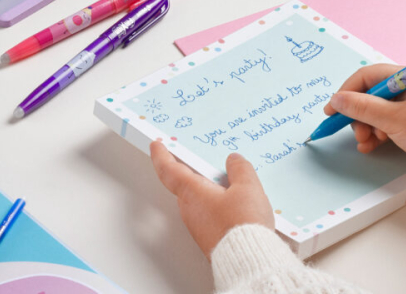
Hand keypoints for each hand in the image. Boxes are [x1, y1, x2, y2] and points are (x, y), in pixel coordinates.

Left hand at [150, 141, 273, 258]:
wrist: (247, 259)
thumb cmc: (242, 224)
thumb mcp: (248, 187)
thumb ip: (240, 169)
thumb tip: (234, 161)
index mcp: (192, 192)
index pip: (169, 169)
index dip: (161, 155)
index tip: (156, 145)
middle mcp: (190, 209)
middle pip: (186, 184)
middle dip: (195, 172)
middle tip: (205, 162)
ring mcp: (197, 225)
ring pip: (199, 200)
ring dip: (210, 191)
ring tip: (234, 185)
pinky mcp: (208, 237)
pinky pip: (208, 215)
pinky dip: (218, 206)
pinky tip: (236, 206)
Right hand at [323, 64, 405, 155]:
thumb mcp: (391, 118)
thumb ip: (362, 107)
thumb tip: (337, 100)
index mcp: (405, 76)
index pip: (366, 76)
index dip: (346, 91)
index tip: (332, 109)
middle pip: (369, 95)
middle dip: (359, 116)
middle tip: (357, 134)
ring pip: (375, 111)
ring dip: (366, 127)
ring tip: (368, 143)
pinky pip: (385, 121)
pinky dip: (376, 132)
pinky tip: (372, 146)